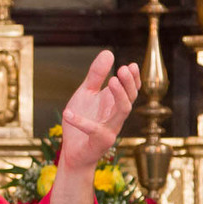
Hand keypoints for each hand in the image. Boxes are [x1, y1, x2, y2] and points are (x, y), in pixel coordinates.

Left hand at [59, 50, 138, 174]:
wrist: (73, 151)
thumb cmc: (82, 119)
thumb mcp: (86, 93)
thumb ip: (96, 75)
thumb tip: (109, 52)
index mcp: (114, 104)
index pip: (131, 90)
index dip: (134, 78)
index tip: (132, 65)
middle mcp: (116, 116)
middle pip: (130, 99)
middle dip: (129, 84)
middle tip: (123, 69)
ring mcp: (110, 130)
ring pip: (122, 112)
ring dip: (120, 96)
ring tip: (112, 81)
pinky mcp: (99, 142)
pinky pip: (93, 130)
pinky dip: (80, 121)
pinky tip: (68, 113)